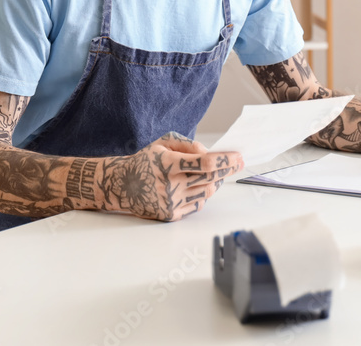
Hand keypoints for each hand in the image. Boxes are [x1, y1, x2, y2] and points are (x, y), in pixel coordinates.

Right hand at [104, 132, 242, 221]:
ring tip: (216, 173)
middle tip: (239, 162)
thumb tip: (210, 153)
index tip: (238, 156)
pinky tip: (199, 186)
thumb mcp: (163, 143)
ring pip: (207, 192)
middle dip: (228, 169)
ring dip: (216, 181)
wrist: (121, 185)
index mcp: (167, 164)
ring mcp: (170, 202)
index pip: (204, 163)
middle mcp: (169, 185)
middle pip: (210, 178)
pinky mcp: (170, 215)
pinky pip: (198, 205)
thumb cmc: (147, 160)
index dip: (225, 160)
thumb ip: (188, 144)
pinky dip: (203, 194)